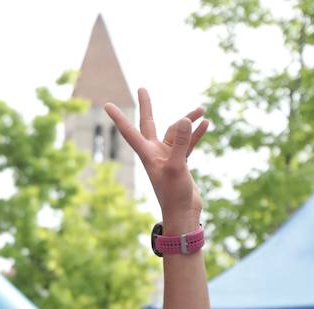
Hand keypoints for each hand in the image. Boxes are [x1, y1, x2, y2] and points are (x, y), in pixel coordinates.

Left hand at [105, 89, 209, 226]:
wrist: (183, 215)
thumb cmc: (174, 195)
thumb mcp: (177, 167)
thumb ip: (180, 143)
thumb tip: (184, 119)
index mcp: (147, 154)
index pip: (130, 131)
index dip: (118, 118)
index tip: (107, 105)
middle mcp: (155, 153)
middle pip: (149, 124)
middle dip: (147, 106)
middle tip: (142, 88)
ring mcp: (168, 157)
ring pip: (176, 132)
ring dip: (188, 122)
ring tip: (202, 110)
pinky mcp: (180, 163)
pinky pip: (187, 143)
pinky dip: (196, 134)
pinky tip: (206, 124)